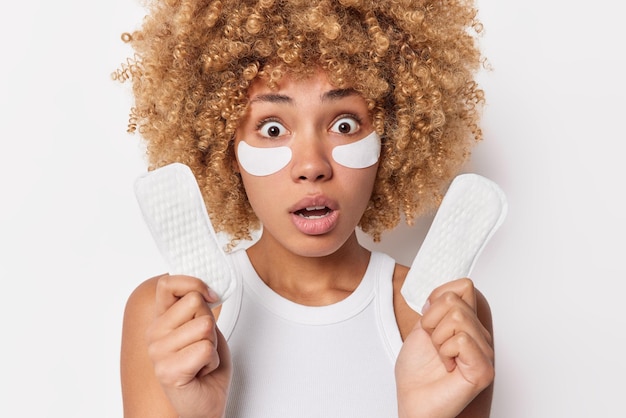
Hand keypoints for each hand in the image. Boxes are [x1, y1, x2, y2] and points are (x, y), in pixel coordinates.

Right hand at [146, 274, 231, 417]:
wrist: (206, 403)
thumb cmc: (205, 365)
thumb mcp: (203, 328)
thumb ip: (199, 308)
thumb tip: (205, 289)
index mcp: (161, 319)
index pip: (167, 284)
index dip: (193, 283)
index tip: (210, 296)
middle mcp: (153, 333)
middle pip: (195, 302)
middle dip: (210, 323)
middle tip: (203, 344)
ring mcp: (157, 352)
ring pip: (204, 325)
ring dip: (212, 344)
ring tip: (201, 359)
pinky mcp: (167, 370)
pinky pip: (205, 348)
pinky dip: (212, 361)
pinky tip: (201, 371)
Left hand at [395, 278, 493, 417]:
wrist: (413, 401)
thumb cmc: (416, 373)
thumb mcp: (421, 329)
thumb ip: (435, 308)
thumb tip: (443, 292)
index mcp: (467, 324)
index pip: (464, 285)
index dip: (439, 297)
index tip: (428, 319)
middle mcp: (479, 336)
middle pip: (455, 300)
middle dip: (432, 322)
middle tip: (434, 345)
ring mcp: (484, 352)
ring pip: (458, 318)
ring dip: (438, 339)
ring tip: (441, 357)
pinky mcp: (483, 369)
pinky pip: (462, 339)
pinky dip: (445, 352)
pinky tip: (448, 367)